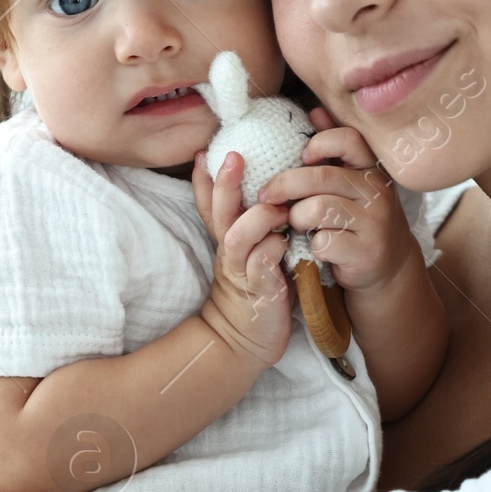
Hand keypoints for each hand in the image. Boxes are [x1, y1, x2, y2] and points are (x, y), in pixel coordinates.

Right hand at [192, 147, 291, 367]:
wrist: (247, 341)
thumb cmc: (261, 290)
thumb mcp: (256, 252)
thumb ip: (261, 225)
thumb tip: (276, 192)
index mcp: (229, 238)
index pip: (209, 203)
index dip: (204, 178)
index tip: (204, 151)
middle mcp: (230, 250)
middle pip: (218, 211)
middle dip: (225, 183)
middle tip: (234, 156)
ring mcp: (241, 270)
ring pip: (237, 235)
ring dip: (257, 217)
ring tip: (277, 208)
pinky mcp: (259, 289)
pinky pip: (262, 263)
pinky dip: (273, 249)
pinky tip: (285, 243)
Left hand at [257, 112, 416, 297]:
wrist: (388, 266)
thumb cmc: (359, 219)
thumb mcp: (351, 181)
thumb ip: (334, 148)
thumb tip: (315, 112)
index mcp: (371, 169)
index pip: (348, 140)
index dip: (320, 143)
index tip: (303, 157)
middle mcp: (378, 192)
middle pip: (321, 177)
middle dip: (286, 185)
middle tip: (267, 195)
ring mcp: (374, 223)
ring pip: (318, 209)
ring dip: (297, 217)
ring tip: (295, 223)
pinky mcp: (365, 252)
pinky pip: (324, 241)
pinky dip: (312, 244)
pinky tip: (316, 246)